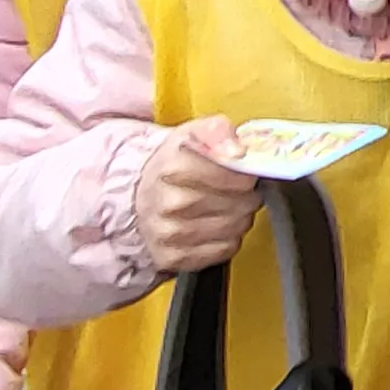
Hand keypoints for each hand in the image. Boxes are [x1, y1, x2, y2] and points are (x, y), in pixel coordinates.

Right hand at [136, 117, 263, 273]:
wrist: (140, 195)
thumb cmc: (175, 164)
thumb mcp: (194, 133)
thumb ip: (219, 131)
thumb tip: (238, 150)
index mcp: (175, 167)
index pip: (238, 177)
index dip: (248, 174)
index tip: (244, 172)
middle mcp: (170, 203)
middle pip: (241, 204)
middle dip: (247, 195)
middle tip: (237, 190)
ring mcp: (170, 234)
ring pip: (236, 228)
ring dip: (240, 217)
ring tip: (226, 206)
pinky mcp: (173, 258)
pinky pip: (225, 250)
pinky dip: (228, 239)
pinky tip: (215, 226)